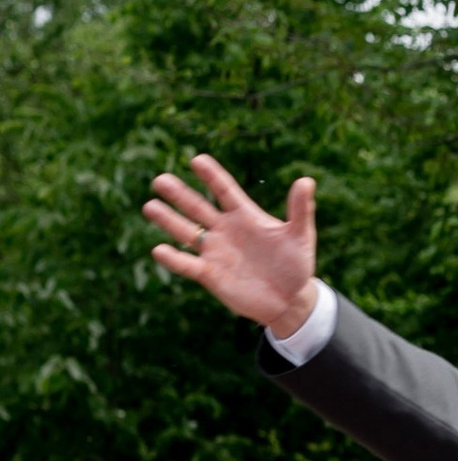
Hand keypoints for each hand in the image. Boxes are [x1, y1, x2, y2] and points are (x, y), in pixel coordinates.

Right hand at [142, 154, 319, 334]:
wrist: (290, 300)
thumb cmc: (296, 265)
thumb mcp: (301, 236)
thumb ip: (301, 209)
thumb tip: (306, 180)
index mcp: (245, 216)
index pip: (225, 190)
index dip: (212, 176)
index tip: (197, 160)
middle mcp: (225, 230)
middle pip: (198, 207)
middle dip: (179, 194)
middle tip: (159, 180)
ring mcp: (215, 252)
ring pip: (186, 232)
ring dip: (168, 220)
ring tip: (149, 206)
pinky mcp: (210, 275)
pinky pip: (188, 265)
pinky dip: (174, 259)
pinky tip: (158, 250)